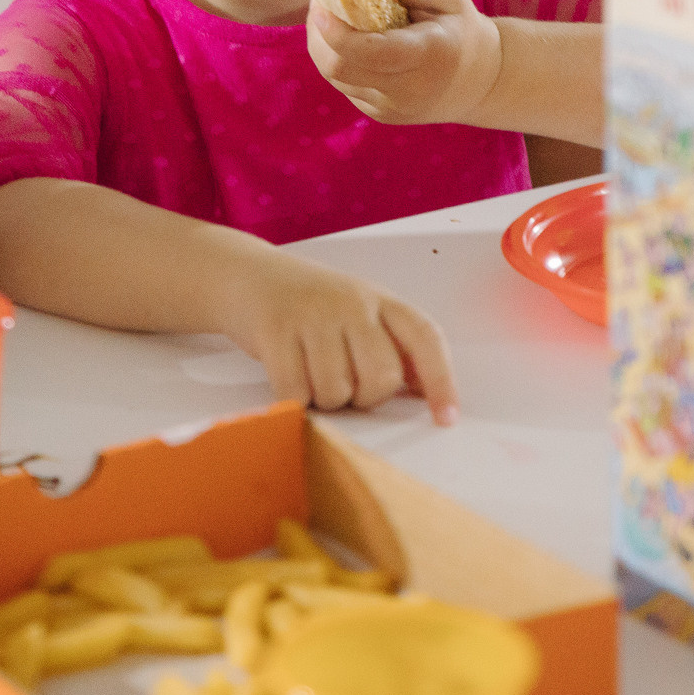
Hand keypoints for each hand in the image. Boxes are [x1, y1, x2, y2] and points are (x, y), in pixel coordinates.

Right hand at [226, 249, 458, 423]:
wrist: (248, 275)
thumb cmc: (311, 305)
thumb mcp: (359, 314)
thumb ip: (392, 347)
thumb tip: (423, 393)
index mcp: (381, 299)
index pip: (425, 339)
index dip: (441, 381)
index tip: (445, 419)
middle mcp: (351, 301)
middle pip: (381, 377)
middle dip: (365, 397)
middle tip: (345, 383)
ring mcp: (312, 313)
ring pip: (337, 390)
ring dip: (325, 399)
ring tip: (312, 374)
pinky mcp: (275, 329)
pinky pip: (296, 392)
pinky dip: (294, 399)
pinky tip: (290, 376)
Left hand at [307, 0, 499, 126]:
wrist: (480, 82)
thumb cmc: (461, 27)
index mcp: (430, 53)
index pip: (371, 50)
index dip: (337, 29)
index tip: (321, 1)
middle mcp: (408, 89)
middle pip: (339, 67)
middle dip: (319, 32)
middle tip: (321, 2)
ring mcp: (391, 108)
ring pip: (334, 77)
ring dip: (323, 44)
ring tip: (332, 17)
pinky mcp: (380, 115)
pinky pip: (344, 85)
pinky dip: (337, 59)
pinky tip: (349, 41)